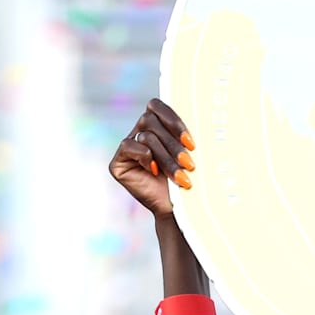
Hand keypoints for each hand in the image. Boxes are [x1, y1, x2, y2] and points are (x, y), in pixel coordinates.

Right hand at [110, 98, 193, 215]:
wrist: (175, 207)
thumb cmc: (186, 179)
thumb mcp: (189, 153)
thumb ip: (184, 135)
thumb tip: (197, 117)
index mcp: (156, 125)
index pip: (156, 106)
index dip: (173, 120)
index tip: (191, 143)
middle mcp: (139, 132)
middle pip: (150, 121)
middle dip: (173, 144)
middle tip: (189, 164)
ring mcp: (128, 146)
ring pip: (145, 137)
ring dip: (166, 157)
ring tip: (181, 177)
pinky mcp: (117, 162)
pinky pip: (129, 146)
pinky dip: (145, 158)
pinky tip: (154, 172)